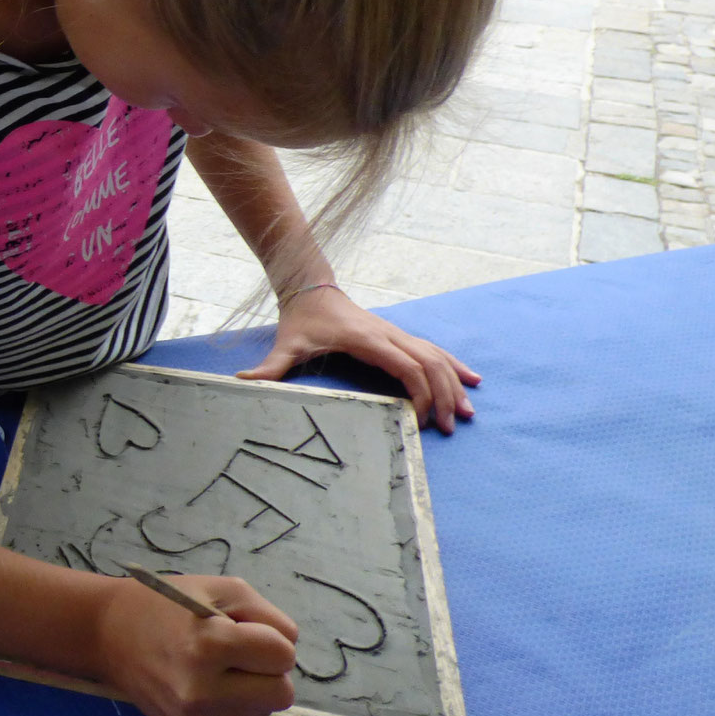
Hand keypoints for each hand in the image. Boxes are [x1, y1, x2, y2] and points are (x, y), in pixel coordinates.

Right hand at [95, 574, 298, 715]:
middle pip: (282, 693)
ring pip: (262, 710)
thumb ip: (268, 616)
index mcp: (208, 646)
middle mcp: (201, 692)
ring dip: (250, 688)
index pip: (283, 655)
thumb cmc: (168, 605)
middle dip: (267, 670)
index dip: (269, 638)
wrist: (108, 634)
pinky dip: (229, 703)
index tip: (243, 629)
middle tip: (237, 652)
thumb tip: (289, 653)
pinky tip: (201, 684)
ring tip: (215, 667)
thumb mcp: (221, 589)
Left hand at [240, 286, 479, 434]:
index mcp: (368, 339)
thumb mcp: (286, 344)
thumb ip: (270, 366)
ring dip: (456, 383)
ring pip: (436, 356)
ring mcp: (396, 333)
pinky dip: (454, 365)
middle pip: (430, 364)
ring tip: (471, 411)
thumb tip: (242, 382)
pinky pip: (433, 350)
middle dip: (445, 396)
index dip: (421, 393)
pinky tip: (472, 379)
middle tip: (452, 427)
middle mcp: (388, 334)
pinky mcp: (398, 335)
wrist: (310, 288)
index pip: (406, 367)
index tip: (424, 420)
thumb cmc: (301, 320)